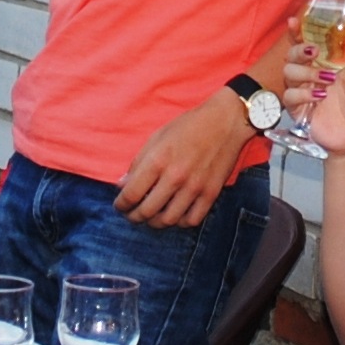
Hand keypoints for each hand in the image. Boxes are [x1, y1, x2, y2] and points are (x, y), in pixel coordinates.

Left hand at [113, 90, 247, 227]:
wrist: (225, 122)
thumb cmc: (188, 126)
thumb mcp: (157, 137)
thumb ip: (138, 163)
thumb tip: (122, 185)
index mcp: (158, 160)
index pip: (131, 194)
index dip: (121, 205)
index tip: (119, 206)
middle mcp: (175, 177)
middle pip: (147, 211)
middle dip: (134, 217)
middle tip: (131, 214)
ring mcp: (194, 187)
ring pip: (168, 220)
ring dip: (155, 222)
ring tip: (151, 217)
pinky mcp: (211, 194)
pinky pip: (192, 220)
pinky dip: (180, 222)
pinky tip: (175, 215)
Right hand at [283, 15, 344, 155]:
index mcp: (326, 63)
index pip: (306, 42)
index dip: (296, 31)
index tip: (293, 21)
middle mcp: (311, 73)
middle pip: (291, 54)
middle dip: (299, 50)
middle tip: (314, 52)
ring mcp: (303, 90)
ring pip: (288, 71)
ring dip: (306, 73)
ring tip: (326, 80)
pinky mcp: (298, 107)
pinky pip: (289, 95)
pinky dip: (304, 94)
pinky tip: (319, 97)